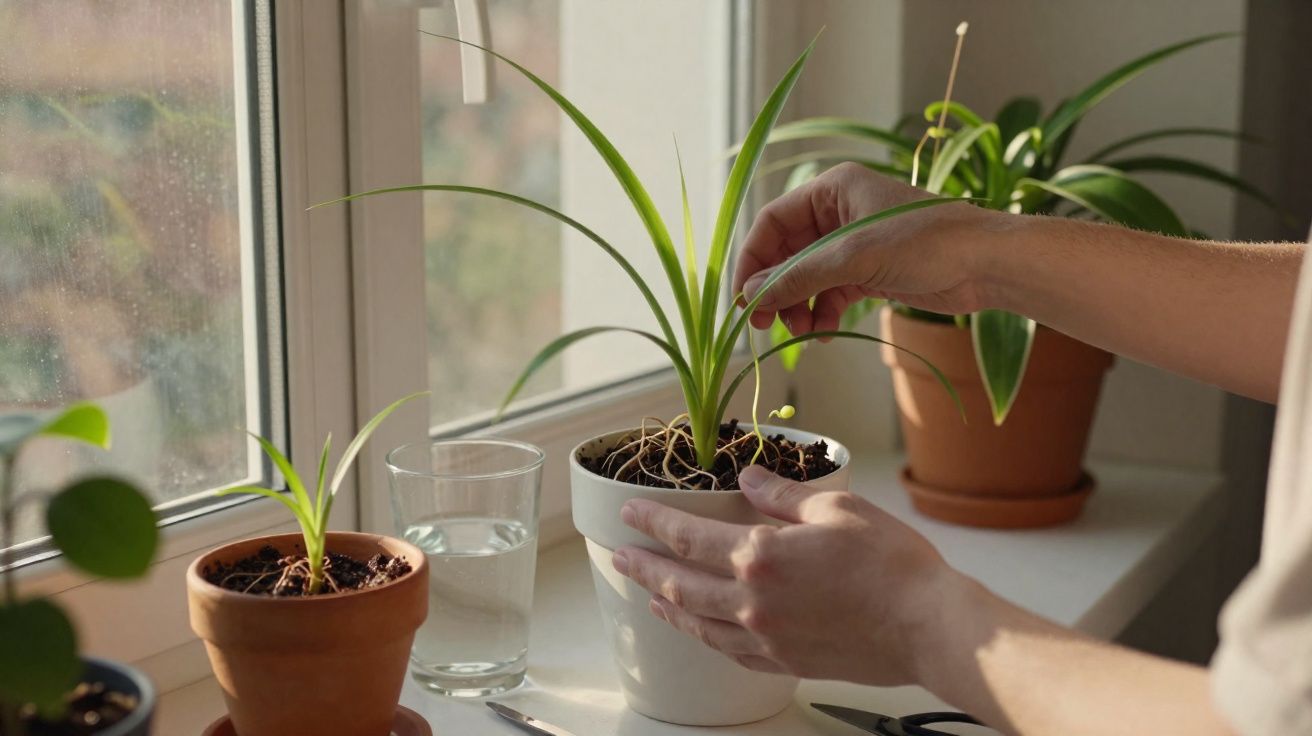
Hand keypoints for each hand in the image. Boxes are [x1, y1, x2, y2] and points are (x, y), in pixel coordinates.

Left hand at [611, 465, 960, 685]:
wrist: (928, 626)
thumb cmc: (892, 564)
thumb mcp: (838, 508)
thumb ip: (784, 497)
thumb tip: (751, 480)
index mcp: (761, 557)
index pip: (687, 537)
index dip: (653, 522)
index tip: (630, 512)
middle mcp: (753, 602)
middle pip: (681, 583)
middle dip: (643, 567)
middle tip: (620, 556)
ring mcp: (767, 638)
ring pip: (699, 623)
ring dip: (668, 605)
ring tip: (650, 594)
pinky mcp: (787, 662)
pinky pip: (731, 652)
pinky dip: (706, 637)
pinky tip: (701, 629)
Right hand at [733, 162, 1004, 332]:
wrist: (987, 264)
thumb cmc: (926, 242)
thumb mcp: (854, 258)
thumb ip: (799, 276)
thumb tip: (751, 295)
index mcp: (833, 190)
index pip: (773, 222)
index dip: (754, 260)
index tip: (743, 298)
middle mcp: (839, 213)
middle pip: (787, 252)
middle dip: (776, 288)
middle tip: (763, 323)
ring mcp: (855, 244)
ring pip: (807, 277)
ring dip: (798, 305)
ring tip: (801, 331)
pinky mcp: (871, 271)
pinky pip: (831, 292)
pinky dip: (822, 311)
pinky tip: (824, 330)